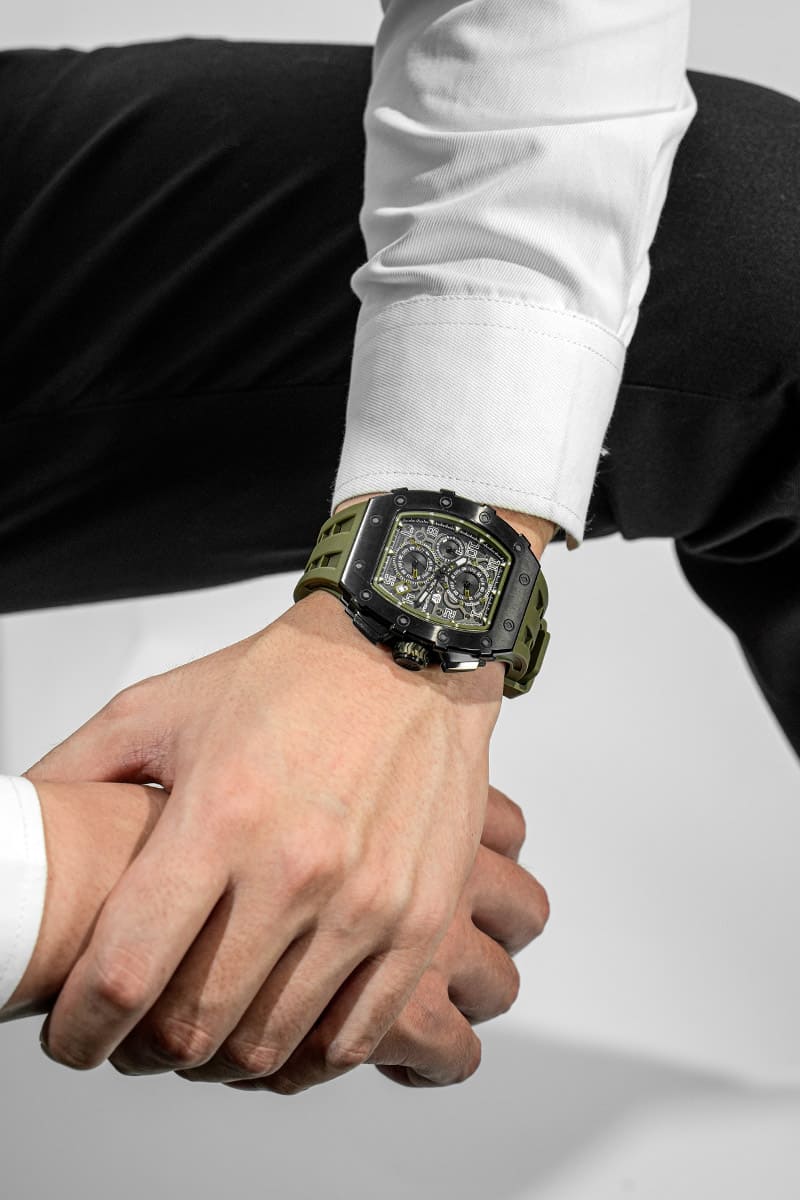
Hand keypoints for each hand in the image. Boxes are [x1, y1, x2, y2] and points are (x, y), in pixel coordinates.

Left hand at [25, 587, 506, 1082]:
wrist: (407, 653)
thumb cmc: (290, 680)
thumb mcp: (161, 708)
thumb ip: (78, 771)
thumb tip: (22, 827)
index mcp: (220, 815)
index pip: (125, 971)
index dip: (81, 1029)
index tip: (73, 1036)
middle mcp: (296, 867)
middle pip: (197, 1026)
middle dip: (144, 1052)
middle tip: (134, 1037)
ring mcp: (367, 902)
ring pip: (273, 1046)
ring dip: (220, 1063)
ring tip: (205, 1036)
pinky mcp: (420, 919)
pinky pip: (356, 1036)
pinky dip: (305, 1060)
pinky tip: (281, 1036)